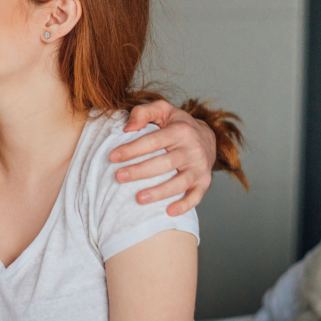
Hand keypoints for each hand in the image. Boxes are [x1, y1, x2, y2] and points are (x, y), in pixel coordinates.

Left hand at [110, 100, 215, 215]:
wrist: (207, 136)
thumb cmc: (177, 124)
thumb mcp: (162, 109)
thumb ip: (143, 112)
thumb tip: (127, 128)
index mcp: (180, 131)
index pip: (153, 141)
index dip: (132, 149)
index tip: (113, 156)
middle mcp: (192, 149)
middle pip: (164, 163)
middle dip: (140, 171)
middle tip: (119, 177)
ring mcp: (199, 167)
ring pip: (179, 182)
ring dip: (159, 192)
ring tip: (138, 198)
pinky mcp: (204, 182)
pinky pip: (196, 196)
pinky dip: (184, 205)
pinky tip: (168, 211)